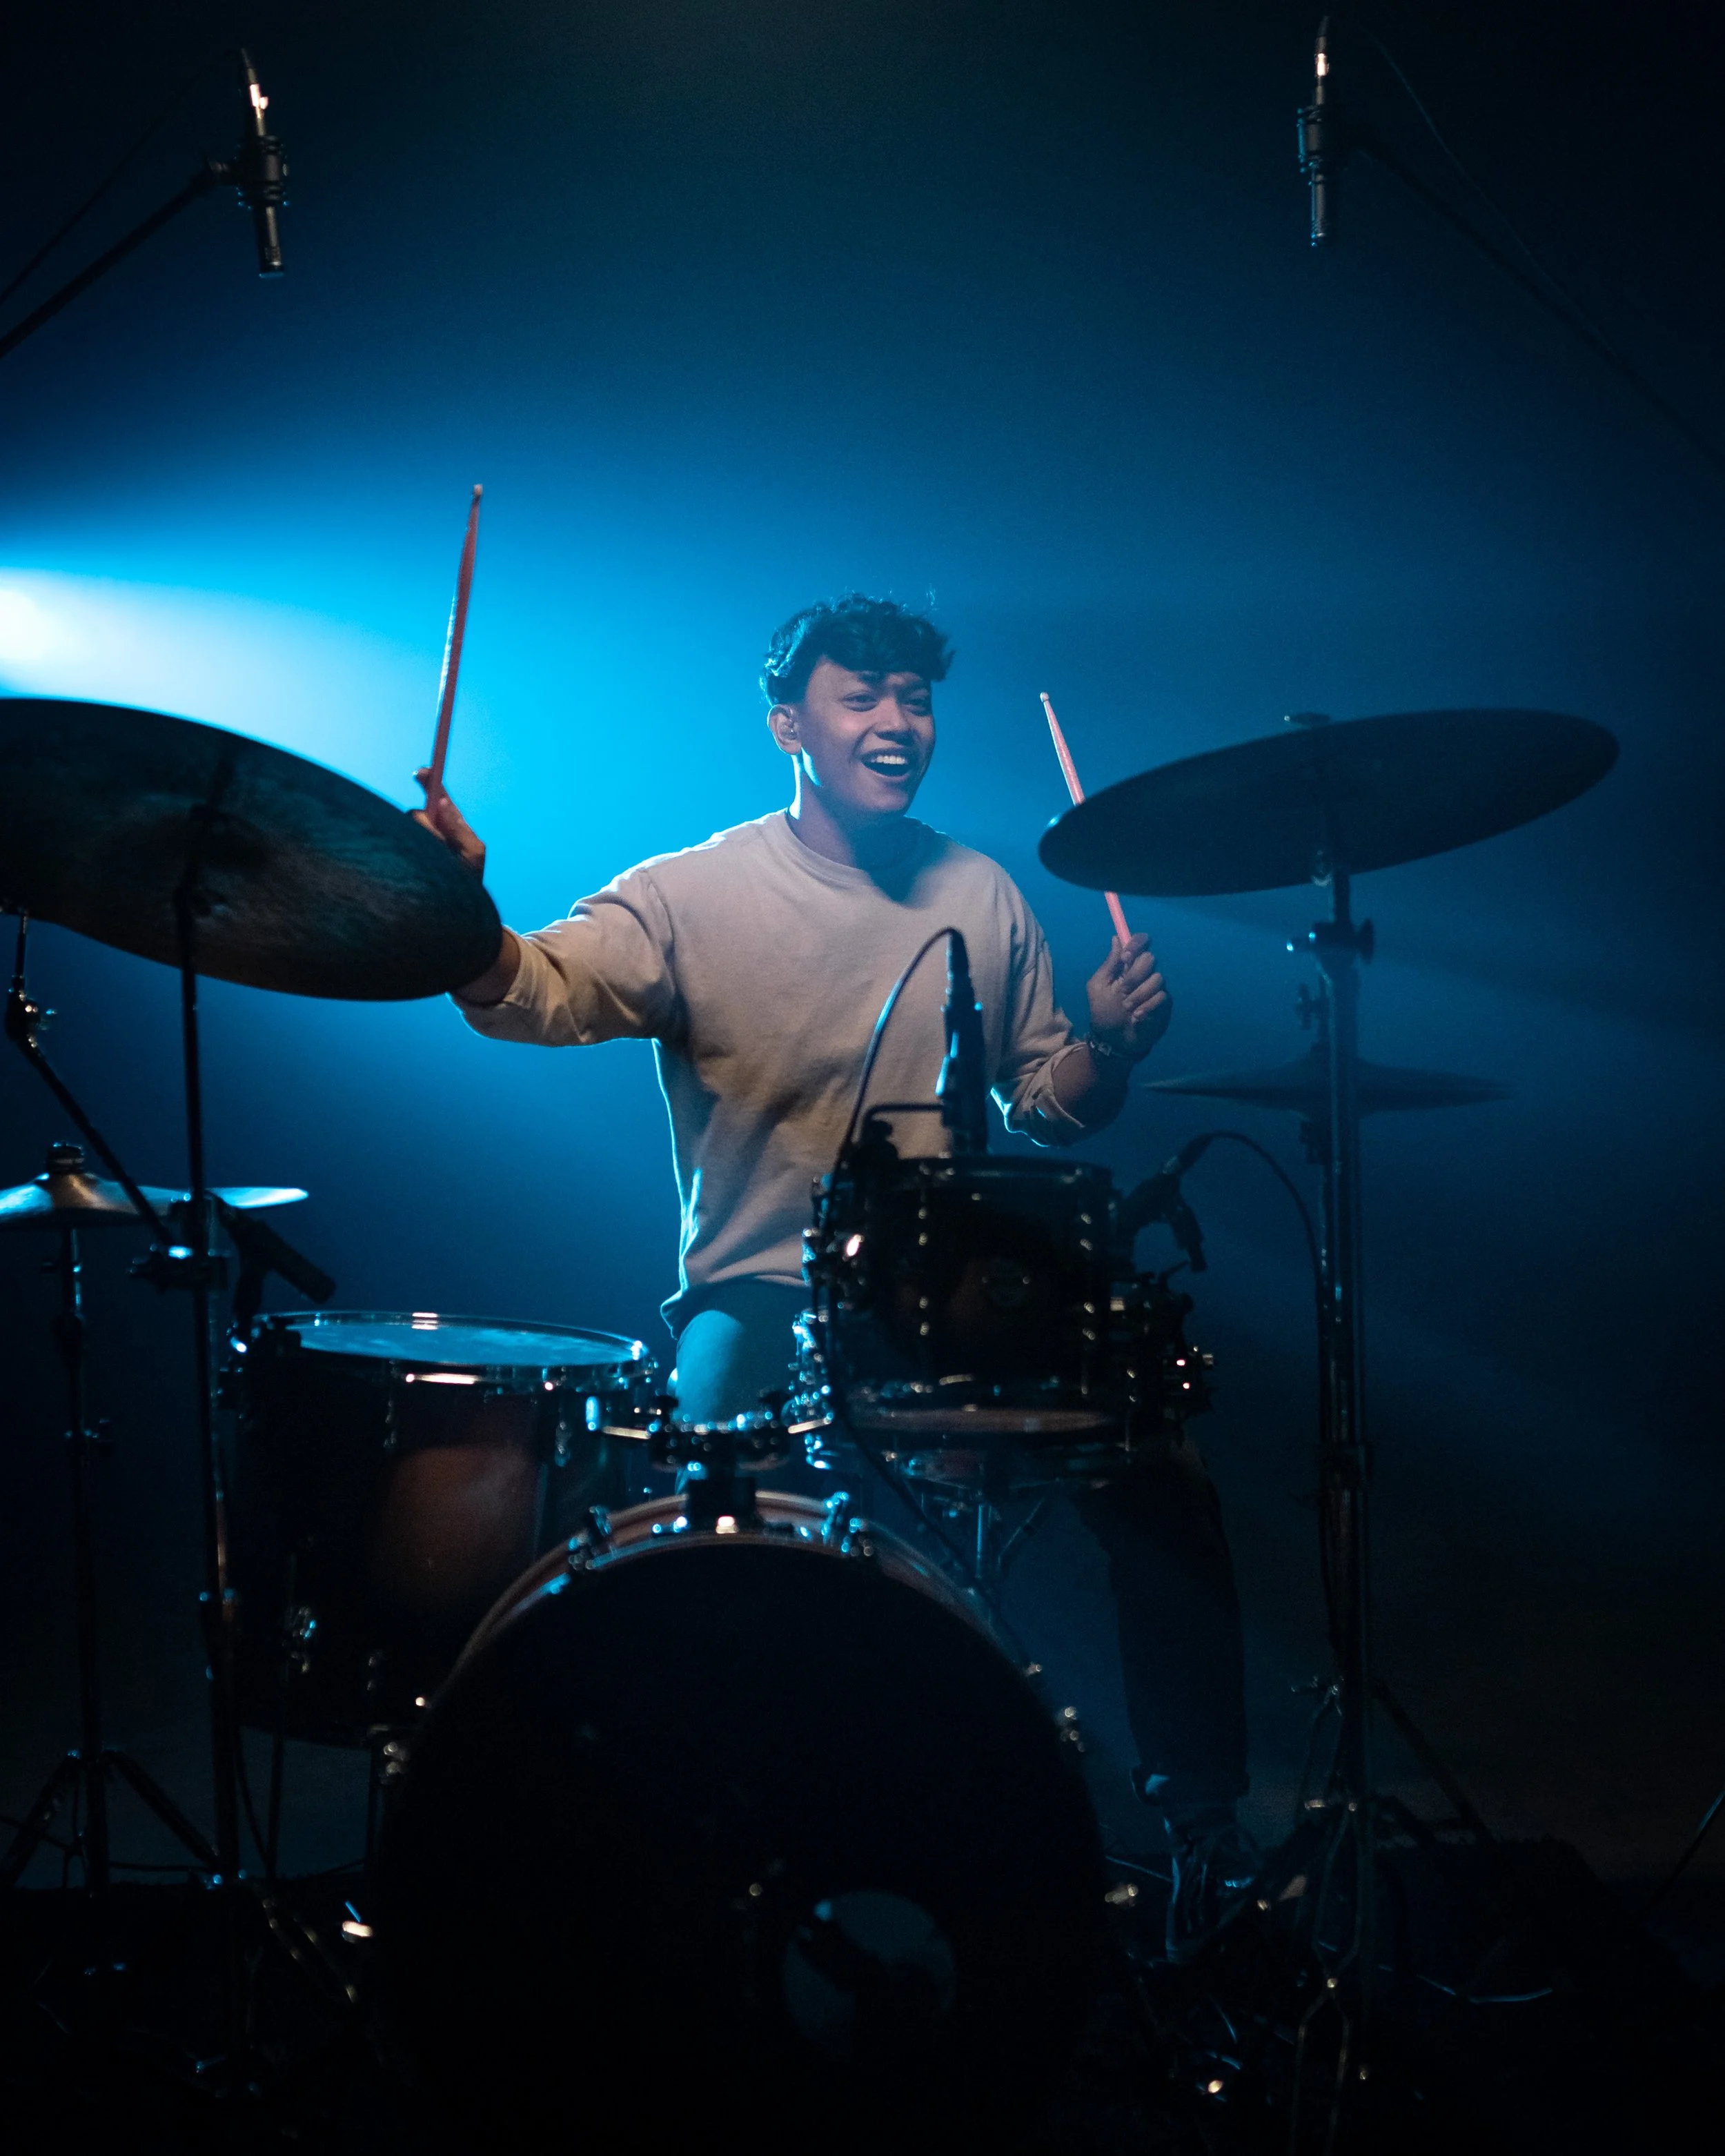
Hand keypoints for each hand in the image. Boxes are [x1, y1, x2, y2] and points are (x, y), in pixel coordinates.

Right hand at [412, 768, 486, 878]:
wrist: (456, 906)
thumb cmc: (468, 878)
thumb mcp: (472, 852)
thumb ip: (458, 828)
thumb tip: (442, 804)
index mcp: (450, 824)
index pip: (439, 798)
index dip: (431, 782)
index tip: (423, 772)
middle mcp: (431, 829)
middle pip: (419, 813)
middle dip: (426, 823)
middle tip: (438, 840)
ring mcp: (417, 840)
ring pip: (412, 827)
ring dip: (426, 840)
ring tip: (440, 861)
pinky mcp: (405, 852)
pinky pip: (404, 840)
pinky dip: (415, 849)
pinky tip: (426, 862)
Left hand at [1085, 932, 1170, 1061]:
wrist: (1113, 1040)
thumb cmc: (1104, 1012)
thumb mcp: (1098, 987)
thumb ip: (1108, 964)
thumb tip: (1116, 939)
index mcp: (1126, 966)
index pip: (1139, 943)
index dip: (1135, 944)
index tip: (1125, 956)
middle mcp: (1143, 973)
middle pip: (1149, 959)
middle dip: (1134, 975)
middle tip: (1123, 989)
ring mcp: (1155, 987)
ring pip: (1156, 979)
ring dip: (1138, 995)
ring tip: (1127, 1007)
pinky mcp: (1163, 1003)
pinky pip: (1161, 997)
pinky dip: (1147, 1007)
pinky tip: (1137, 1017)